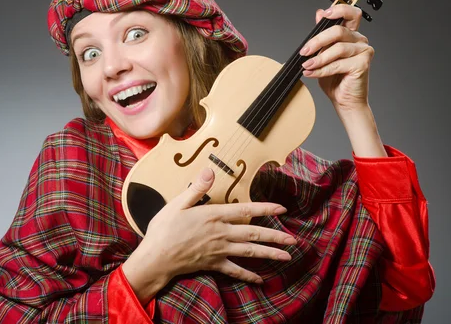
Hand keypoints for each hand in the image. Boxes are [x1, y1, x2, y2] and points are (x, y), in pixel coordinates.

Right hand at [124, 167, 295, 299]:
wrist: (157, 257)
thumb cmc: (164, 229)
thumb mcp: (177, 204)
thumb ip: (196, 188)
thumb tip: (209, 170)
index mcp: (214, 216)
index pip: (245, 210)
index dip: (265, 209)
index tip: (282, 209)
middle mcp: (221, 233)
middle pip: (254, 233)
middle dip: (276, 236)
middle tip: (293, 240)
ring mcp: (219, 250)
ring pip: (250, 252)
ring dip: (269, 254)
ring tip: (286, 256)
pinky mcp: (213, 264)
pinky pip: (235, 270)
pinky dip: (248, 275)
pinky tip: (260, 279)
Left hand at [300, 4, 373, 111]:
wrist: (344, 101)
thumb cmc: (335, 79)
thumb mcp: (323, 54)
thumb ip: (323, 35)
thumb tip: (319, 13)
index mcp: (351, 35)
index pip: (351, 14)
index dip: (339, 9)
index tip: (324, 14)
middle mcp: (360, 41)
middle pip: (338, 31)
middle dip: (317, 41)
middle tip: (304, 52)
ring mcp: (364, 51)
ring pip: (337, 48)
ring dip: (318, 58)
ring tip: (306, 66)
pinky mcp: (363, 64)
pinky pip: (338, 64)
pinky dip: (322, 70)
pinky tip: (311, 73)